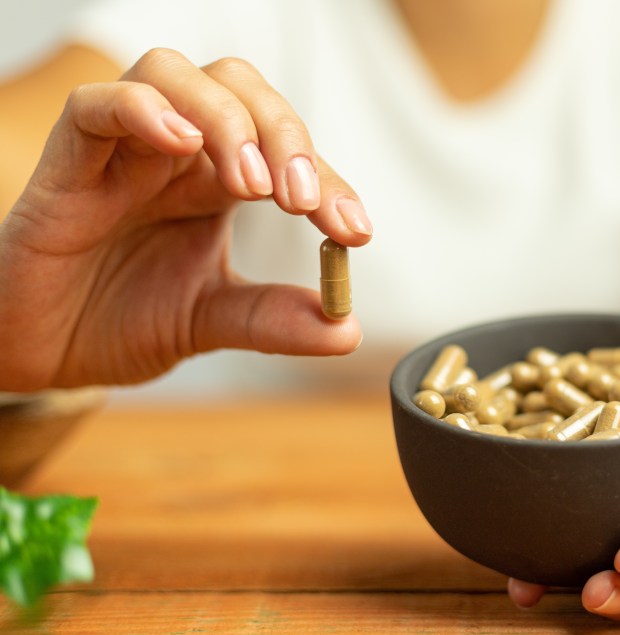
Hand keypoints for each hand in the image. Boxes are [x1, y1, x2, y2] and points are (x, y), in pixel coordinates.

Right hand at [0, 49, 370, 391]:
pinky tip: (180, 145)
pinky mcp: (66, 164)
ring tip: (251, 182)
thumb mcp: (211, 321)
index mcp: (214, 181)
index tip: (355, 231)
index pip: (283, 152)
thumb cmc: (120, 319)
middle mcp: (174, 153)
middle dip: (282, 134)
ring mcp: (121, 151)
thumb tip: (346, 329)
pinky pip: (96, 106)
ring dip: (224, 118)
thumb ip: (272, 320)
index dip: (328, 181)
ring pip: (172, 75)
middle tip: (302, 201)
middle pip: (238, 88)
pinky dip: (141, 111)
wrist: (43, 353)